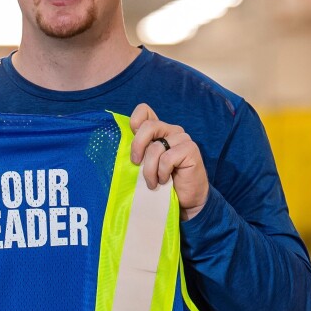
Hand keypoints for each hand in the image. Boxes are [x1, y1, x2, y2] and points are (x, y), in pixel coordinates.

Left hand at [129, 103, 208, 220]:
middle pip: (148, 126)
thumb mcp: (146, 164)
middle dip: (137, 146)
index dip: (135, 122)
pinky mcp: (190, 149)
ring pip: (156, 147)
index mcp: (159, 130)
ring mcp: (182, 138)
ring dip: (150, 169)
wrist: (186, 199)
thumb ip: (138, 151)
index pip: (144, 111)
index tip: (133, 144)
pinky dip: (162, 172)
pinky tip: (165, 180)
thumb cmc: (162, 181)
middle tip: (136, 164)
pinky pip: (167, 158)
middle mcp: (171, 130)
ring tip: (152, 182)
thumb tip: (120, 146)